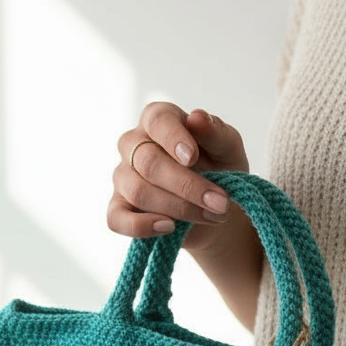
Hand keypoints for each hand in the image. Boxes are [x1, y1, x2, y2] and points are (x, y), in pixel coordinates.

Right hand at [108, 103, 248, 249]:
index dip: (173, 138)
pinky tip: (169, 228)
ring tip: (211, 217)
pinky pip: (117, 219)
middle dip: (187, 186)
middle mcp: (133, 144)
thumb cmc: (220, 169)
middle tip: (220, 203)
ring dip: (179, 208)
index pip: (157, 120)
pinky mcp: (118, 208)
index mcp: (158, 120)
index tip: (193, 158)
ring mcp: (123, 177)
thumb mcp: (228, 148)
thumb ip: (215, 132)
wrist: (214, 208)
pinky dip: (142, 227)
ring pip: (138, 192)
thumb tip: (197, 118)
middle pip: (148, 162)